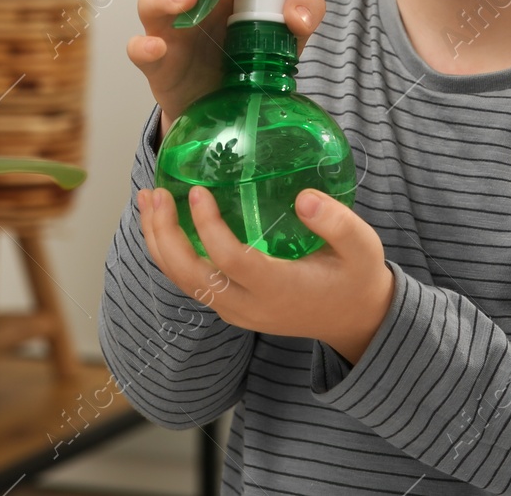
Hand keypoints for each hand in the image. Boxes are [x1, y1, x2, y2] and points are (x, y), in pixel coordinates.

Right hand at [128, 0, 325, 133]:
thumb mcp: (288, 34)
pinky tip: (156, 47)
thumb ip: (304, 13)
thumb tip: (298, 14)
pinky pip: (138, 49)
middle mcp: (189, 2)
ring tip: (189, 0)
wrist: (231, 110)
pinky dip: (142, 46)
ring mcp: (170, 31)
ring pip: (150, 0)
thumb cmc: (250, 58)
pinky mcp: (158, 64)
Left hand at [136, 183, 394, 365]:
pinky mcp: (231, 307)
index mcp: (279, 288)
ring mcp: (236, 311)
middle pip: (190, 276)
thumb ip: (336, 222)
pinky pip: (190, 283)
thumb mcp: (363, 246)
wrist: (354, 320)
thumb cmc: (356, 277)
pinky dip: (170, 253)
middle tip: (155, 193)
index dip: (208, 227)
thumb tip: (304, 197)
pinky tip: (164, 222)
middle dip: (165, 235)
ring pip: (183, 282)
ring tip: (148, 201)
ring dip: (159, 242)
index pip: (230, 260)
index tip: (198, 191)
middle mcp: (249, 306)